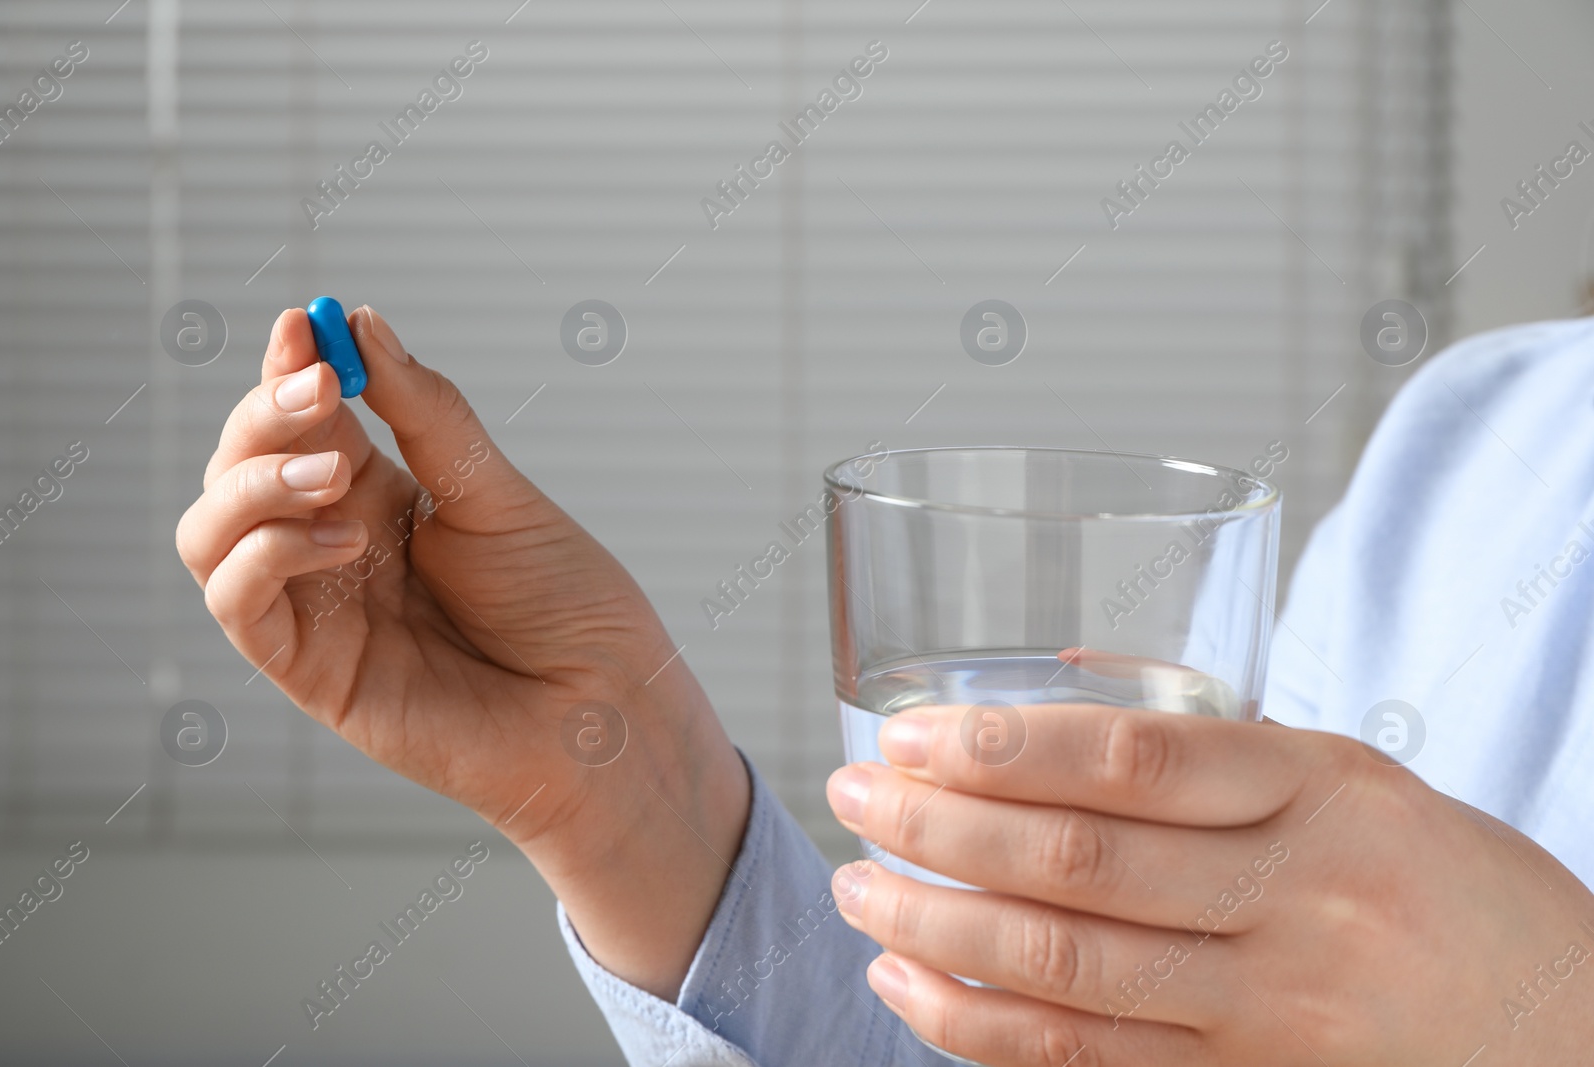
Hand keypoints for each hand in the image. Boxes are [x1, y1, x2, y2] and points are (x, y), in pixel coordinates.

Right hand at [175, 306, 746, 995]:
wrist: (604, 709)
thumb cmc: (567, 606)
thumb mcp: (498, 494)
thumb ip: (427, 418)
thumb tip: (363, 324)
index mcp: (382, 495)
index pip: (302, 420)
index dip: (288, 368)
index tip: (301, 321)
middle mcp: (335, 544)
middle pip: (242, 465)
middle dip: (268, 415)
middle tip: (321, 388)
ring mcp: (317, 608)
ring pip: (212, 531)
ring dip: (252, 482)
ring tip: (335, 473)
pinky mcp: (309, 671)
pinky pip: (238, 601)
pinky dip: (266, 553)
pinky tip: (344, 538)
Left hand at [826, 682, 1593, 1063]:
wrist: (1571, 1031)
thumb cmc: (1442, 886)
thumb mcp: (1359, 782)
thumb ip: (1223, 749)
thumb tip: (1064, 686)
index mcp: (1321, 789)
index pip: (1136, 758)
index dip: (1005, 747)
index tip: (910, 735)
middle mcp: (1296, 897)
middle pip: (1081, 863)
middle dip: (943, 829)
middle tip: (854, 797)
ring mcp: (1275, 1007)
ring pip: (1071, 972)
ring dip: (939, 929)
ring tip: (857, 887)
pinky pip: (1090, 1062)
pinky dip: (981, 1029)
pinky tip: (910, 984)